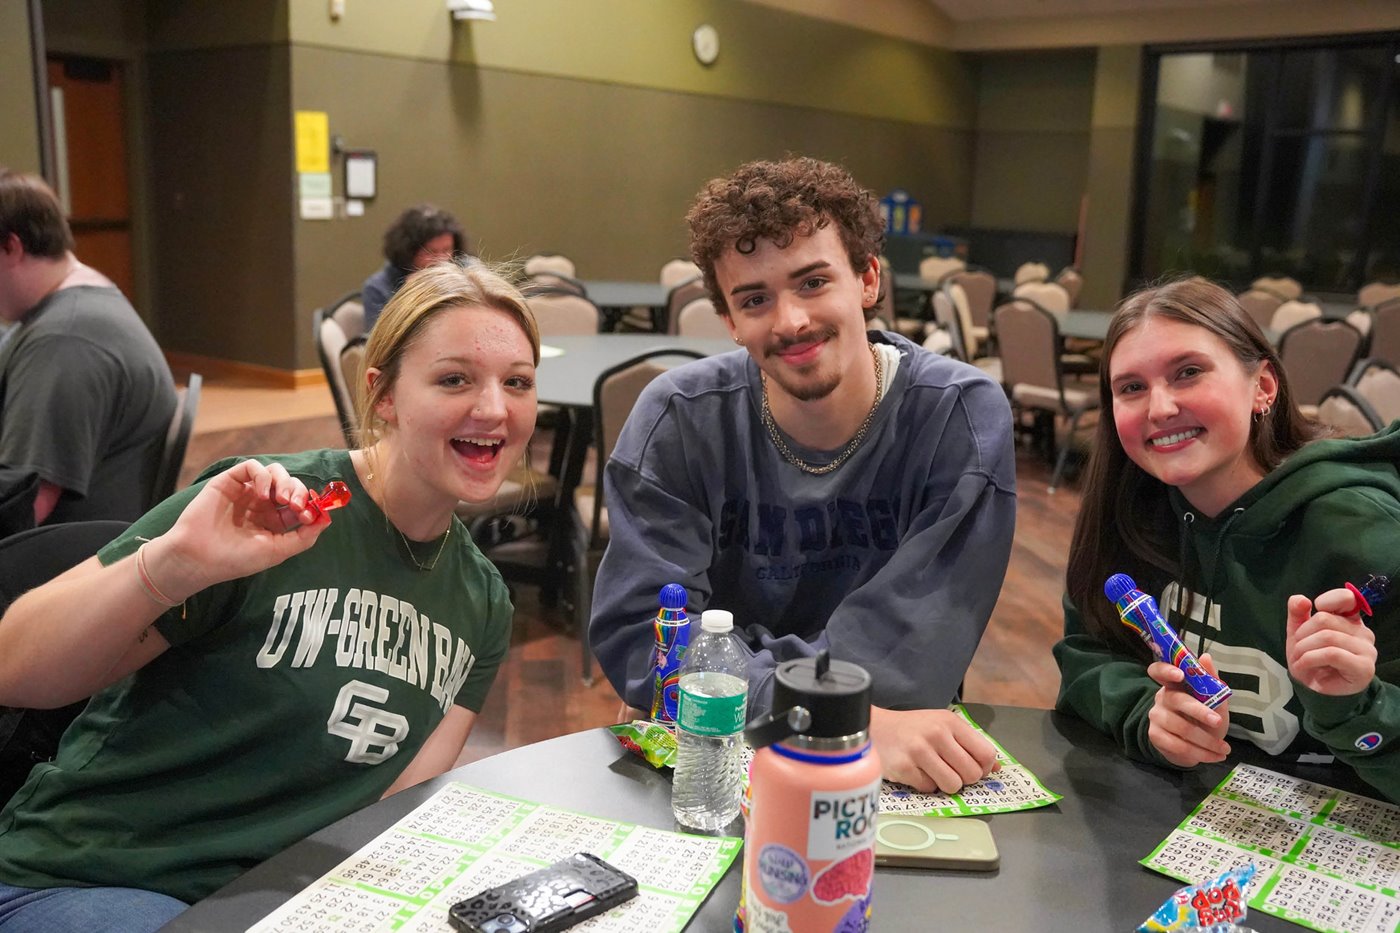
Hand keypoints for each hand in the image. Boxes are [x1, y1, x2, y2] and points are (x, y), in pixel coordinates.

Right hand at [145, 459, 331, 598]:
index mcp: (273, 522)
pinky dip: (264, 476)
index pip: (300, 505)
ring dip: (285, 482)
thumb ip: (304, 537)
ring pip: (275, 473)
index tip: (310, 514)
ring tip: (282, 500)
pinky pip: (253, 467)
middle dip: (299, 492)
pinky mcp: (230, 482)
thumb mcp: (277, 551)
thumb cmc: (235, 559)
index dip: (310, 505)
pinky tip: (263, 494)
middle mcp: (261, 505)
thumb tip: (327, 519)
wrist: (198, 558)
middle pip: (291, 486)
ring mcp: (246, 492)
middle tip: (295, 505)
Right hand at [869, 706, 999, 793]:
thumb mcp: (941, 725)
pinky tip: (915, 771)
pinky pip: (929, 788)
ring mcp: (919, 751)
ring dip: (945, 784)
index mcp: (950, 722)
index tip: (975, 768)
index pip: (986, 754)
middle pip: (972, 774)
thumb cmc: (911, 728)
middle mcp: (936, 734)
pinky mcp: (904, 768)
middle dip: (964, 778)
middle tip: (951, 771)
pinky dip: (924, 784)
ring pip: (953, 785)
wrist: (874, 727)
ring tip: (933, 771)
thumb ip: (968, 743)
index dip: (984, 768)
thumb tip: (996, 768)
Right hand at [1147, 653, 1230, 766]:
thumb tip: (1206, 657)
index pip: (1158, 670)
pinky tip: (1215, 756)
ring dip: (1207, 741)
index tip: (1180, 674)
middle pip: (1177, 701)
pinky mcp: (1156, 736)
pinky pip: (1178, 745)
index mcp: (1173, 684)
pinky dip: (1201, 753)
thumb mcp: (1215, 701)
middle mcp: (1161, 698)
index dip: (1166, 670)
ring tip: (1224, 749)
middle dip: (1200, 712)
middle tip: (1218, 722)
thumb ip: (1211, 681)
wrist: (1195, 747)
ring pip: (1181, 728)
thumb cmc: (1205, 719)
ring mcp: (1156, 717)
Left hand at [1286, 590, 1375, 695]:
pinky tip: (1303, 666)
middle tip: (1297, 649)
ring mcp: (1366, 649)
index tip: (1314, 609)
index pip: (1347, 598)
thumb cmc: (1311, 659)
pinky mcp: (1363, 666)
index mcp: (1350, 619)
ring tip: (1299, 660)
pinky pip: (1331, 654)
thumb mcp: (1298, 633)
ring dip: (1303, 649)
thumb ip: (1298, 614)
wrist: (1316, 690)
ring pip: (1327, 637)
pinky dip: (1310, 659)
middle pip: (1325, 619)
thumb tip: (1300, 599)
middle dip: (1302, 634)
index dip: (1328, 600)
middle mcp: (1362, 632)